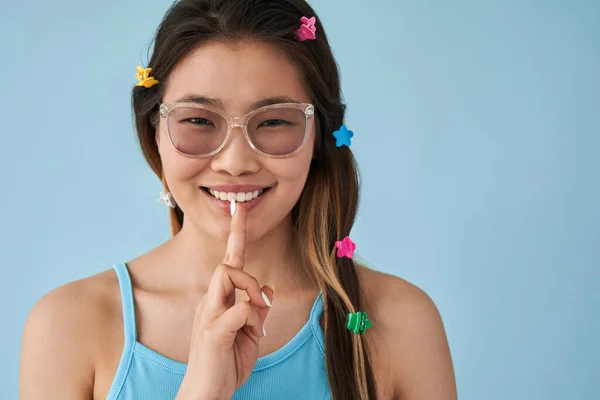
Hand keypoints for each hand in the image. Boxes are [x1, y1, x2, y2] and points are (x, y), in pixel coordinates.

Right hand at [176, 201, 272, 399]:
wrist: (205, 396)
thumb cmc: (225, 364)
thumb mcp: (248, 334)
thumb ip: (256, 311)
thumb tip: (268, 290)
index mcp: (218, 301)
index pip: (228, 261)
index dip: (235, 233)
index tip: (239, 208)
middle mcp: (209, 303)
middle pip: (228, 264)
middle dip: (252, 279)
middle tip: (261, 309)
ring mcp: (207, 316)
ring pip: (229, 276)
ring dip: (252, 295)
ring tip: (254, 325)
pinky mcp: (212, 333)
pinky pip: (238, 310)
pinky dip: (251, 318)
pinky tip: (250, 334)